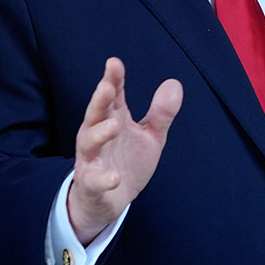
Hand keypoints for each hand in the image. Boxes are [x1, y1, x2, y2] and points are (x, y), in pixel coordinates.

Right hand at [67, 57, 182, 244]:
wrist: (108, 201)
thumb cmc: (126, 162)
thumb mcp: (150, 137)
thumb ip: (161, 113)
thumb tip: (175, 83)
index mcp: (112, 119)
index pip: (112, 96)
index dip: (112, 79)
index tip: (114, 63)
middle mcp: (97, 135)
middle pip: (95, 114)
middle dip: (99, 100)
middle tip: (107, 86)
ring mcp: (92, 159)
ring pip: (89, 142)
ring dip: (100, 133)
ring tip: (114, 125)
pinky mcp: (91, 184)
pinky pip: (94, 180)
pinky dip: (103, 179)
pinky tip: (114, 177)